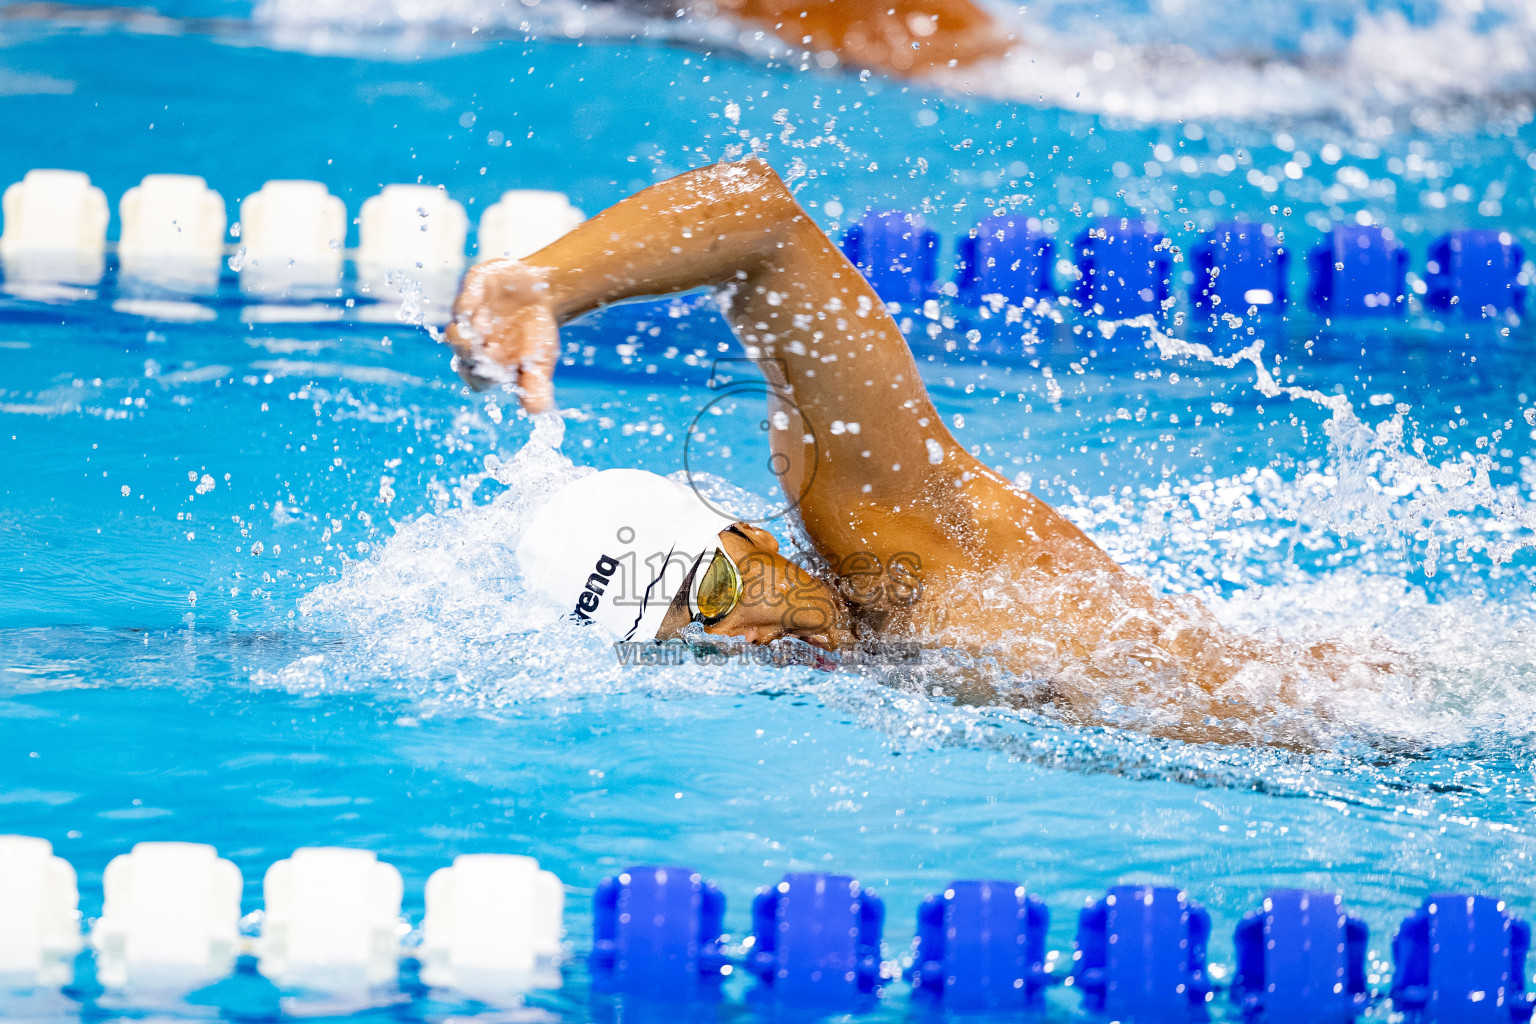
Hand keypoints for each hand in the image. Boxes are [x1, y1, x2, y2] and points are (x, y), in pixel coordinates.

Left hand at [446, 259, 559, 411]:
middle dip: (470, 354)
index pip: (477, 380)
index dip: (484, 378)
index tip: (498, 372)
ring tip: (482, 328)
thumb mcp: (540, 362)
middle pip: (462, 356)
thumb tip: (536, 413)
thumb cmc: (536, 333)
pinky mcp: (470, 290)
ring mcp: (467, 318)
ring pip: (454, 332)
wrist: (540, 291)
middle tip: (487, 350)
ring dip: (464, 334)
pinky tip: (482, 302)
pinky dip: (471, 300)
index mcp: (486, 366)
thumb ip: (536, 386)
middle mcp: (471, 344)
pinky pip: (465, 298)